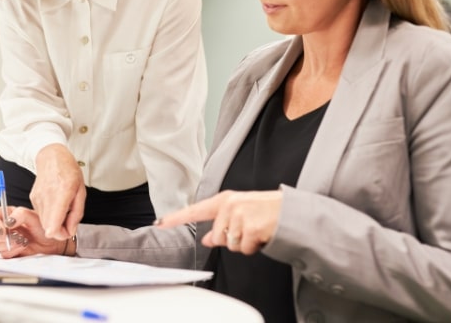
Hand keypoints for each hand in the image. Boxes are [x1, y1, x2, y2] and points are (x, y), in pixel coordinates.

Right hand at [0, 206, 68, 256]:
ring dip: (6, 244)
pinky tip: (23, 248)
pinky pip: (2, 254)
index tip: (3, 229)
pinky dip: (12, 252)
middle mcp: (2, 227)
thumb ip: (20, 214)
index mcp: (6, 215)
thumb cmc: (44, 227)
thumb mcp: (34, 216)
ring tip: (22, 241)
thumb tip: (8, 222)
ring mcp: (3, 241)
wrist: (52, 243)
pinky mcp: (7, 252)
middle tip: (15, 237)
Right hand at [30, 143, 85, 239]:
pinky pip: (41, 214)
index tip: (69, 230)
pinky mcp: (33, 199)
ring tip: (63, 210)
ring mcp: (37, 198)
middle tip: (69, 222)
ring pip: (44, 223)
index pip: (53, 226)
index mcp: (62, 194)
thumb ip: (77, 213)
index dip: (61, 235)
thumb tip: (71, 231)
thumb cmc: (69, 172)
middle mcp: (47, 197)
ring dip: (54, 222)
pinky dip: (49, 215)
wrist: (51, 157)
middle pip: (48, 228)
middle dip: (59, 230)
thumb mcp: (81, 191)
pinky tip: (55, 204)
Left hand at [155, 190, 282, 254]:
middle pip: (217, 237)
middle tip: (249, 228)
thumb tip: (208, 240)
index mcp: (225, 200)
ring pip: (230, 245)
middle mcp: (229, 206)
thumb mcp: (241, 212)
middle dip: (231, 239)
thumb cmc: (267, 210)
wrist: (291, 211)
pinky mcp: (250, 228)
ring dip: (244, 244)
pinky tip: (262, 235)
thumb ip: (222, 223)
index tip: (159, 222)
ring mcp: (239, 217)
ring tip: (257, 230)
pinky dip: (254, 247)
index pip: (195, 210)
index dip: (175, 218)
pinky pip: (244, 249)